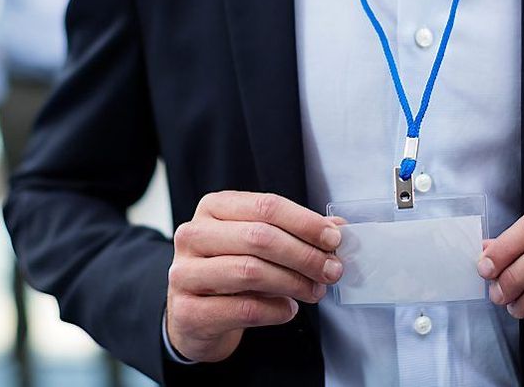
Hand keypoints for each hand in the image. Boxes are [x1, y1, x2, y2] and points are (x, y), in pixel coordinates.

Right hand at [166, 191, 343, 362]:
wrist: (194, 317)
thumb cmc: (230, 272)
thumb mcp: (258, 245)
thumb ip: (295, 233)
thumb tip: (338, 228)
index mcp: (213, 208)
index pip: (265, 206)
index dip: (305, 222)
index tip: (333, 239)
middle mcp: (193, 235)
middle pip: (259, 237)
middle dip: (304, 255)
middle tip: (331, 270)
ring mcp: (185, 273)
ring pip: (250, 271)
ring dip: (294, 283)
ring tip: (314, 291)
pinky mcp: (188, 311)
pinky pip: (243, 309)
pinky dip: (275, 310)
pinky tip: (288, 310)